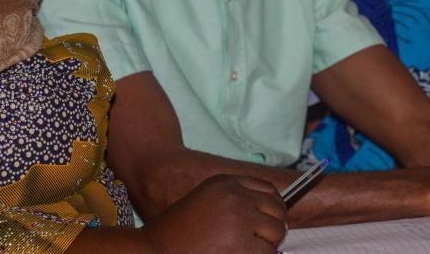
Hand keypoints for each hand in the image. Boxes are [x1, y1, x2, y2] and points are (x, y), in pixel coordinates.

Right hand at [142, 174, 286, 253]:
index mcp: (226, 183)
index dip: (273, 210)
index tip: (268, 223)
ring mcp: (239, 218)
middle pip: (277, 211)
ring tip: (246, 252)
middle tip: (257, 244)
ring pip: (275, 233)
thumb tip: (275, 216)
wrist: (152, 251)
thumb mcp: (206, 202)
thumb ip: (235, 202)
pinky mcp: (240, 243)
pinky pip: (267, 252)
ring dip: (266, 246)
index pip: (270, 191)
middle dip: (272, 229)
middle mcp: (235, 195)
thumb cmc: (176, 233)